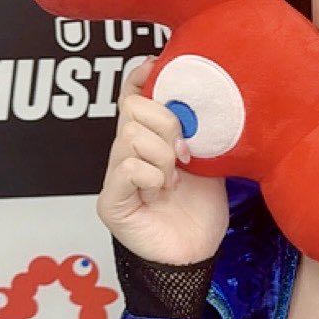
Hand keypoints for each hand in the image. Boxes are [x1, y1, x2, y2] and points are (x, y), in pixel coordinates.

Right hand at [96, 56, 229, 265]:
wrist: (198, 252)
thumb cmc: (202, 208)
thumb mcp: (207, 158)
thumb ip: (198, 129)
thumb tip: (205, 96)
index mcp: (147, 139)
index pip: (131, 96)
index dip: (140, 77)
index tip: (156, 66)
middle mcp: (125, 154)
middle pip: (132, 108)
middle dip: (167, 124)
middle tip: (185, 154)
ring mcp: (115, 177)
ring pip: (130, 135)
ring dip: (162, 156)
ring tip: (174, 179)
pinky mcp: (111, 202)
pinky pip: (127, 168)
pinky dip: (151, 176)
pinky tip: (161, 192)